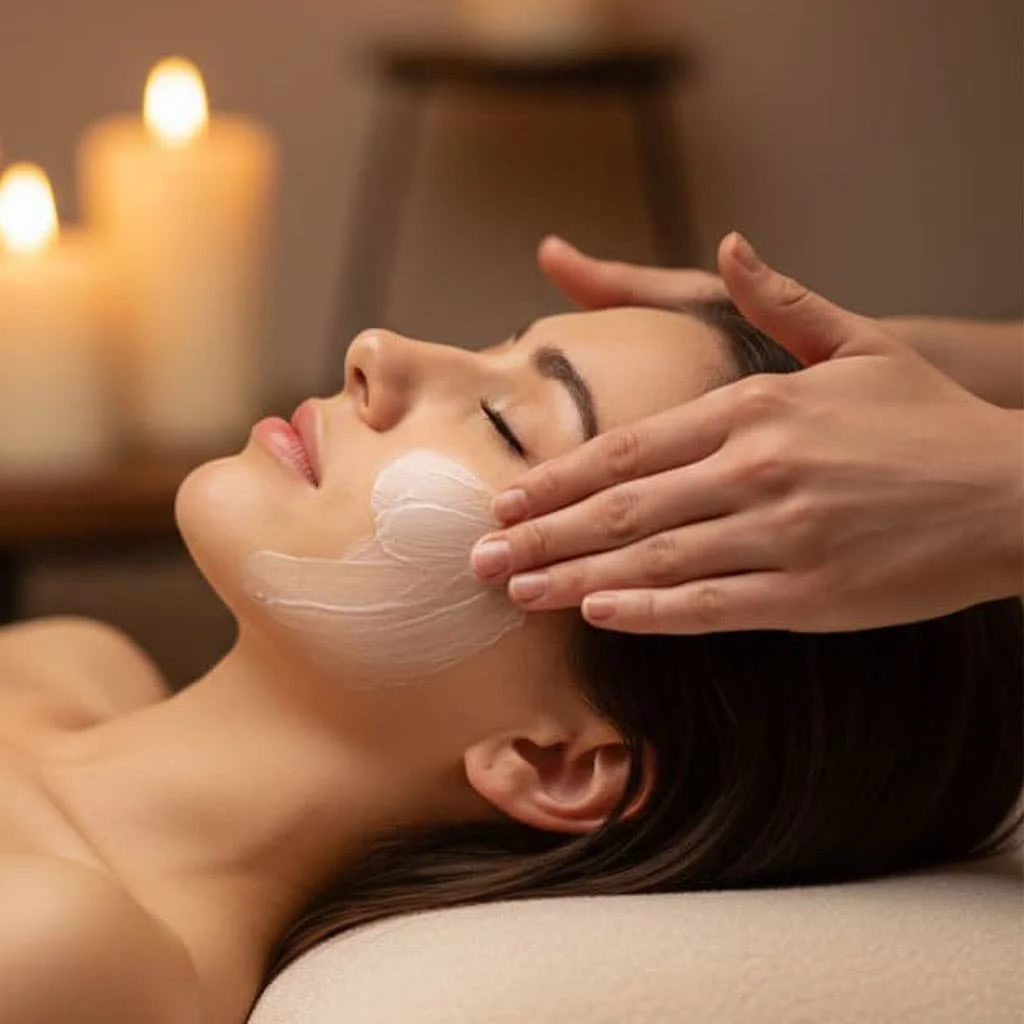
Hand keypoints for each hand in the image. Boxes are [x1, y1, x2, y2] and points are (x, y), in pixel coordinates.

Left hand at [471, 233, 1023, 633]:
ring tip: (518, 590)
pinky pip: (712, 606)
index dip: (558, 477)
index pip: (629, 448)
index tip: (507, 498)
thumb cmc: (929, 422)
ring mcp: (783, 534)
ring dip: (574, 577)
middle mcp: (758, 469)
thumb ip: (783, 299)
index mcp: (757, 407)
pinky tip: (599, 614)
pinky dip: (650, 611)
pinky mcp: (812, 594)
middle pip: (622, 507)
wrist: (1017, 493)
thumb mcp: (860, 343)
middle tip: (481, 557)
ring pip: (654, 559)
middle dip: (542, 534)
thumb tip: (729, 243)